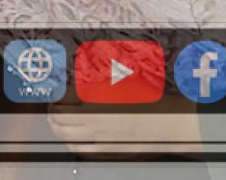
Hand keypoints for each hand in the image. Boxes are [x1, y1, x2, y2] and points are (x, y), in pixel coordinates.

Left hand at [49, 94, 201, 157]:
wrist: (173, 125)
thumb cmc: (153, 100)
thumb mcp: (125, 81)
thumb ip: (101, 79)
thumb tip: (81, 73)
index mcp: (99, 100)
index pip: (62, 102)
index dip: (53, 100)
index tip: (54, 96)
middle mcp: (96, 120)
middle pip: (59, 121)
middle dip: (51, 115)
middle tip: (52, 110)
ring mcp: (102, 138)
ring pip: (67, 138)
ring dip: (58, 131)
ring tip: (57, 125)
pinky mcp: (110, 151)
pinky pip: (82, 151)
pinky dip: (72, 145)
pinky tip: (73, 140)